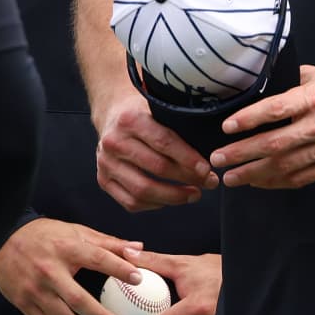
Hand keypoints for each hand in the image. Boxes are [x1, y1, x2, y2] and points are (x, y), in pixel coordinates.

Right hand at [0, 218, 140, 314]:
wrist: (1, 238)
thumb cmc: (45, 235)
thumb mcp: (75, 231)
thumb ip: (107, 242)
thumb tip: (138, 249)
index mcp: (65, 248)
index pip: (97, 258)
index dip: (119, 268)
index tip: (138, 278)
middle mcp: (49, 270)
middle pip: (79, 301)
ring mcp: (35, 289)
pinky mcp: (24, 302)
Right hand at [92, 88, 214, 211]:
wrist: (112, 115)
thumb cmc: (143, 114)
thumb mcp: (158, 109)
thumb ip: (179, 126)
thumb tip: (212, 152)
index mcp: (129, 119)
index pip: (163, 143)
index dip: (188, 159)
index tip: (207, 169)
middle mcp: (114, 142)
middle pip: (156, 168)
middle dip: (188, 179)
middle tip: (209, 182)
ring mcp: (106, 163)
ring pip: (143, 190)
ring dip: (174, 197)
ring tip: (194, 194)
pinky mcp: (103, 180)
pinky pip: (131, 202)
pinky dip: (155, 205)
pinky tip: (170, 199)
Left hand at [210, 65, 314, 188]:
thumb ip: (289, 80)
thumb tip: (257, 81)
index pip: (276, 109)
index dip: (249, 119)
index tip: (227, 127)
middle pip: (275, 143)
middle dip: (242, 154)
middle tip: (218, 159)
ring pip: (285, 166)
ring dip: (254, 174)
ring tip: (231, 177)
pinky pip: (301, 177)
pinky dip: (277, 182)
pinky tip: (258, 182)